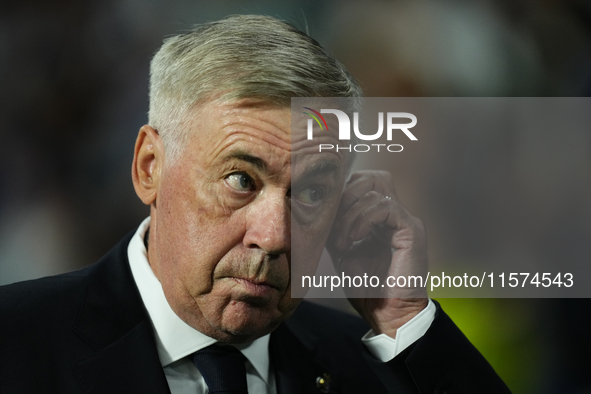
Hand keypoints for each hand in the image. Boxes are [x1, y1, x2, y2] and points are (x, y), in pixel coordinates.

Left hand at [326, 170, 427, 338]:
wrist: (386, 314)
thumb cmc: (366, 287)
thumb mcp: (341, 250)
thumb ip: (335, 226)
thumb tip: (317, 205)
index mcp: (381, 217)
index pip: (361, 183)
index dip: (341, 195)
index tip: (326, 222)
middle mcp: (396, 214)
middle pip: (371, 178)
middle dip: (345, 198)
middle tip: (334, 227)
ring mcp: (406, 220)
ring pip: (375, 191)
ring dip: (349, 216)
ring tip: (342, 242)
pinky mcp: (412, 230)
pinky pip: (386, 206)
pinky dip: (364, 219)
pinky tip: (354, 239)